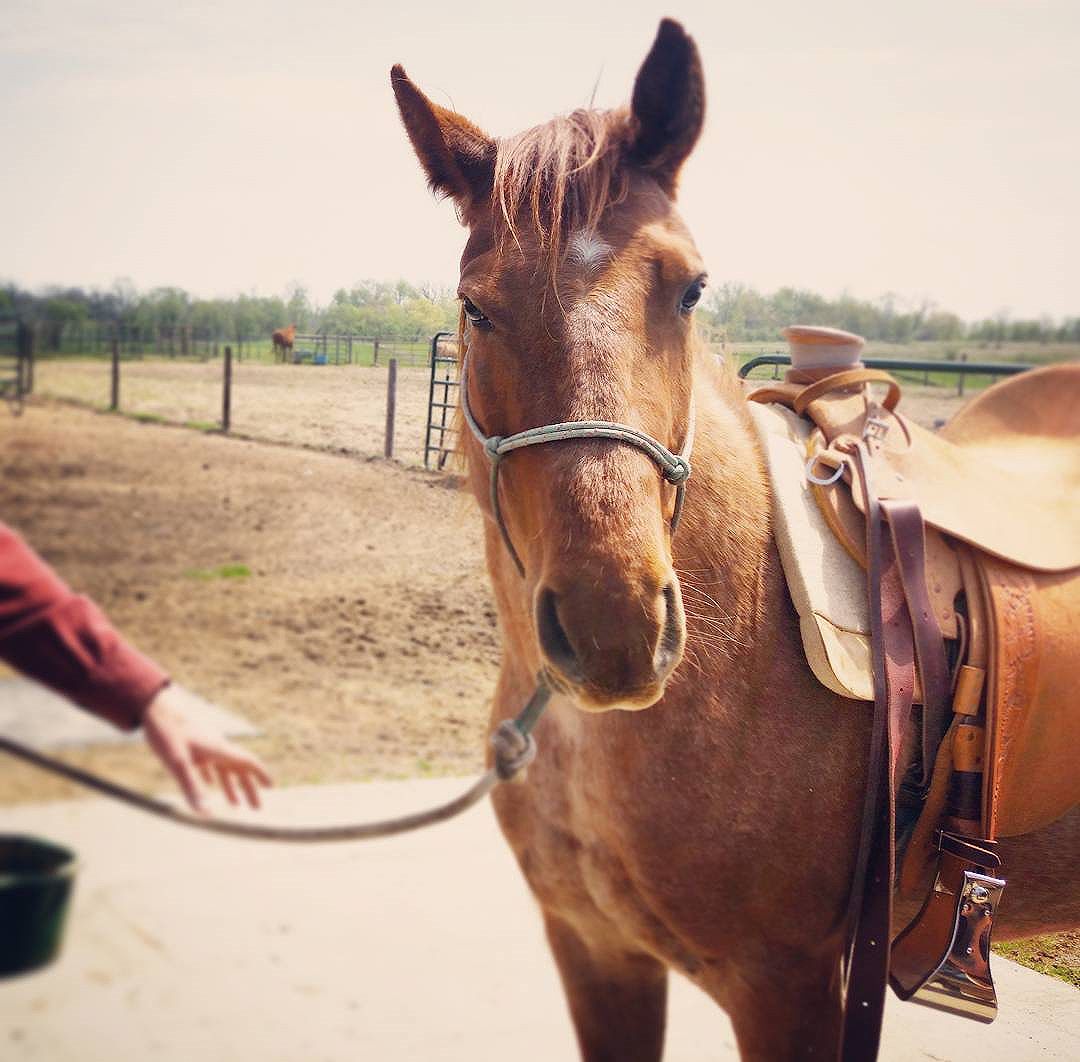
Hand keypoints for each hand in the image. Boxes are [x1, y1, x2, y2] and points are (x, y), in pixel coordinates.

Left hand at [142, 686, 271, 814]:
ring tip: (235, 806)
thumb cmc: (167, 733)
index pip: (247, 761)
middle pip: (239, 769)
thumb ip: (192, 788)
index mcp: (219, 749)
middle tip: (256, 808)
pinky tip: (209, 785)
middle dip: (248, 789)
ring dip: (231, 786)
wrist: (155, 708)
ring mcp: (205, 746)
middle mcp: (216, 747)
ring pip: (224, 768)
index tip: (272, 787)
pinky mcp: (193, 746)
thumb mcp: (177, 763)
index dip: (261, 774)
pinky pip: (209, 764)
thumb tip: (206, 814)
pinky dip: (213, 777)